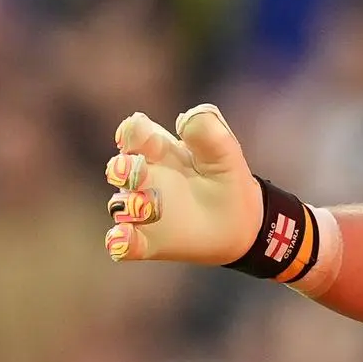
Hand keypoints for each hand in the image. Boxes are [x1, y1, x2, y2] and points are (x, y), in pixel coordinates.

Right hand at [104, 104, 262, 264]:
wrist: (243, 222)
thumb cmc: (227, 179)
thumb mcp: (226, 152)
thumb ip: (209, 131)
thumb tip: (185, 118)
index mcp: (160, 150)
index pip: (135, 135)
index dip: (133, 132)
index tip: (137, 128)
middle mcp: (145, 178)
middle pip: (120, 168)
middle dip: (123, 168)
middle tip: (136, 168)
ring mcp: (143, 210)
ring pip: (120, 205)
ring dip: (128, 204)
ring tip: (147, 205)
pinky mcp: (146, 241)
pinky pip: (122, 243)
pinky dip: (119, 242)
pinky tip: (124, 239)